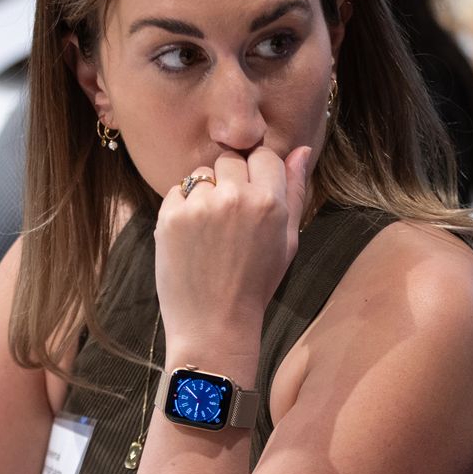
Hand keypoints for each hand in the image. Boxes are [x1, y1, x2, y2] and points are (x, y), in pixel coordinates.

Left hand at [153, 145, 314, 355]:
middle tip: (230, 219)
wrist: (214, 325)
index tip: (252, 198)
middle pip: (231, 158)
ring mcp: (201, 204)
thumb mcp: (287, 242)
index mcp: (270, 202)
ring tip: (210, 230)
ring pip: (202, 173)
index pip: (264, 155)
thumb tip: (302, 148)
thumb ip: (295, 192)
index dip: (257, 174)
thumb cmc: (255, 285)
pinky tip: (191, 237)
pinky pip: (177, 191)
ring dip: (205, 192)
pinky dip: (182, 207)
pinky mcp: (171, 215)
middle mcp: (236, 196)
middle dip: (231, 179)